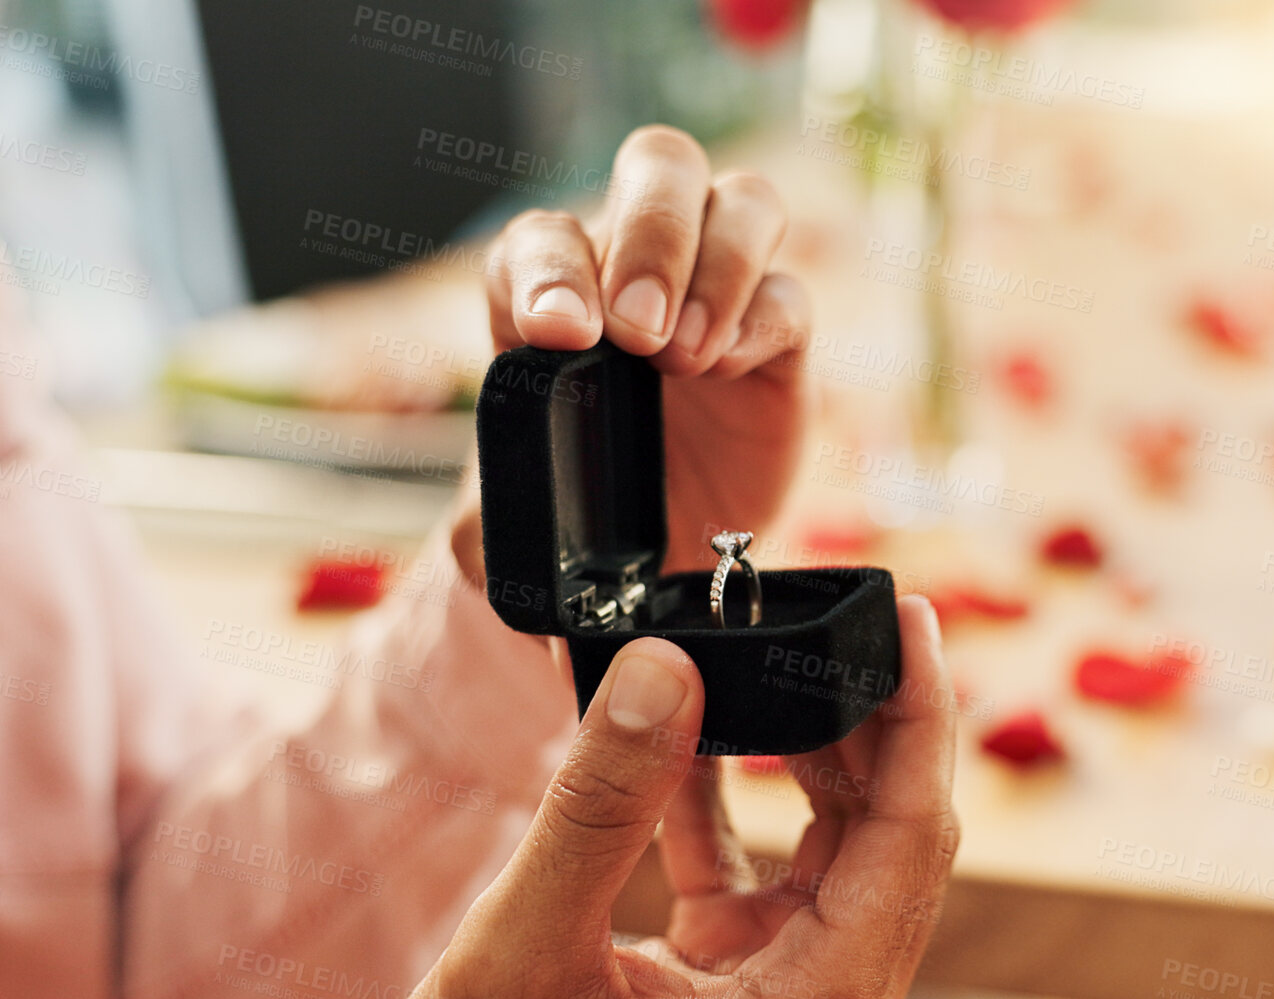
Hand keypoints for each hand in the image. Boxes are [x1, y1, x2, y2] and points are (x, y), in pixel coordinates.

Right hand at [395, 596, 957, 998]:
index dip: (922, 713)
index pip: (913, 833)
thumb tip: (663, 668)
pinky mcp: (729, 985)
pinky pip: (753, 872)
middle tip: (840, 612)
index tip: (914, 616)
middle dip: (863, 714)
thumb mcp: (526, 954)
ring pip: (828, 848)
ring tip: (761, 656)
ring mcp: (779, 993)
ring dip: (795, 750)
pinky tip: (676, 729)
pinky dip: (717, 799)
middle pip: (887, 832)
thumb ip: (599, 810)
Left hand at [469, 124, 808, 575]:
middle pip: (659, 167)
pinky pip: (789, 295)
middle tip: (636, 331)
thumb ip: (491, 528)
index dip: (551, 268)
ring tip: (686, 359)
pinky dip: (762, 322)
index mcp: (554, 289)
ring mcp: (720, 290)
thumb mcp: (520, 529)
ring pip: (741, 202)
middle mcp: (640, 265)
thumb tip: (484, 543)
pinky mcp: (782, 340)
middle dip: (650, 237)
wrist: (666, 554)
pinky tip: (729, 372)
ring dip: (716, 268)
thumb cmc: (584, 506)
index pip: (546, 237)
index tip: (557, 334)